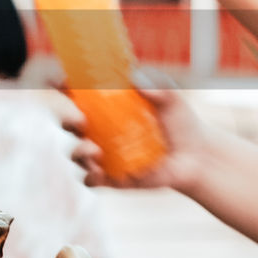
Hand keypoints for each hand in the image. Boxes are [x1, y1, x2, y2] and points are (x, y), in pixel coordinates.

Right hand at [72, 77, 215, 192]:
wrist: (197, 158)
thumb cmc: (182, 124)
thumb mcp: (172, 100)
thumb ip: (157, 87)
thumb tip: (135, 78)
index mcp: (108, 109)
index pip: (79, 95)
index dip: (65, 87)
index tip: (60, 80)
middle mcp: (100, 132)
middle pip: (69, 124)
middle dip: (65, 119)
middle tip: (78, 118)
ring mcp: (104, 156)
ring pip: (76, 153)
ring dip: (78, 150)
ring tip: (94, 150)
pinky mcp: (111, 178)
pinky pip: (90, 179)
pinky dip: (90, 175)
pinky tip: (99, 172)